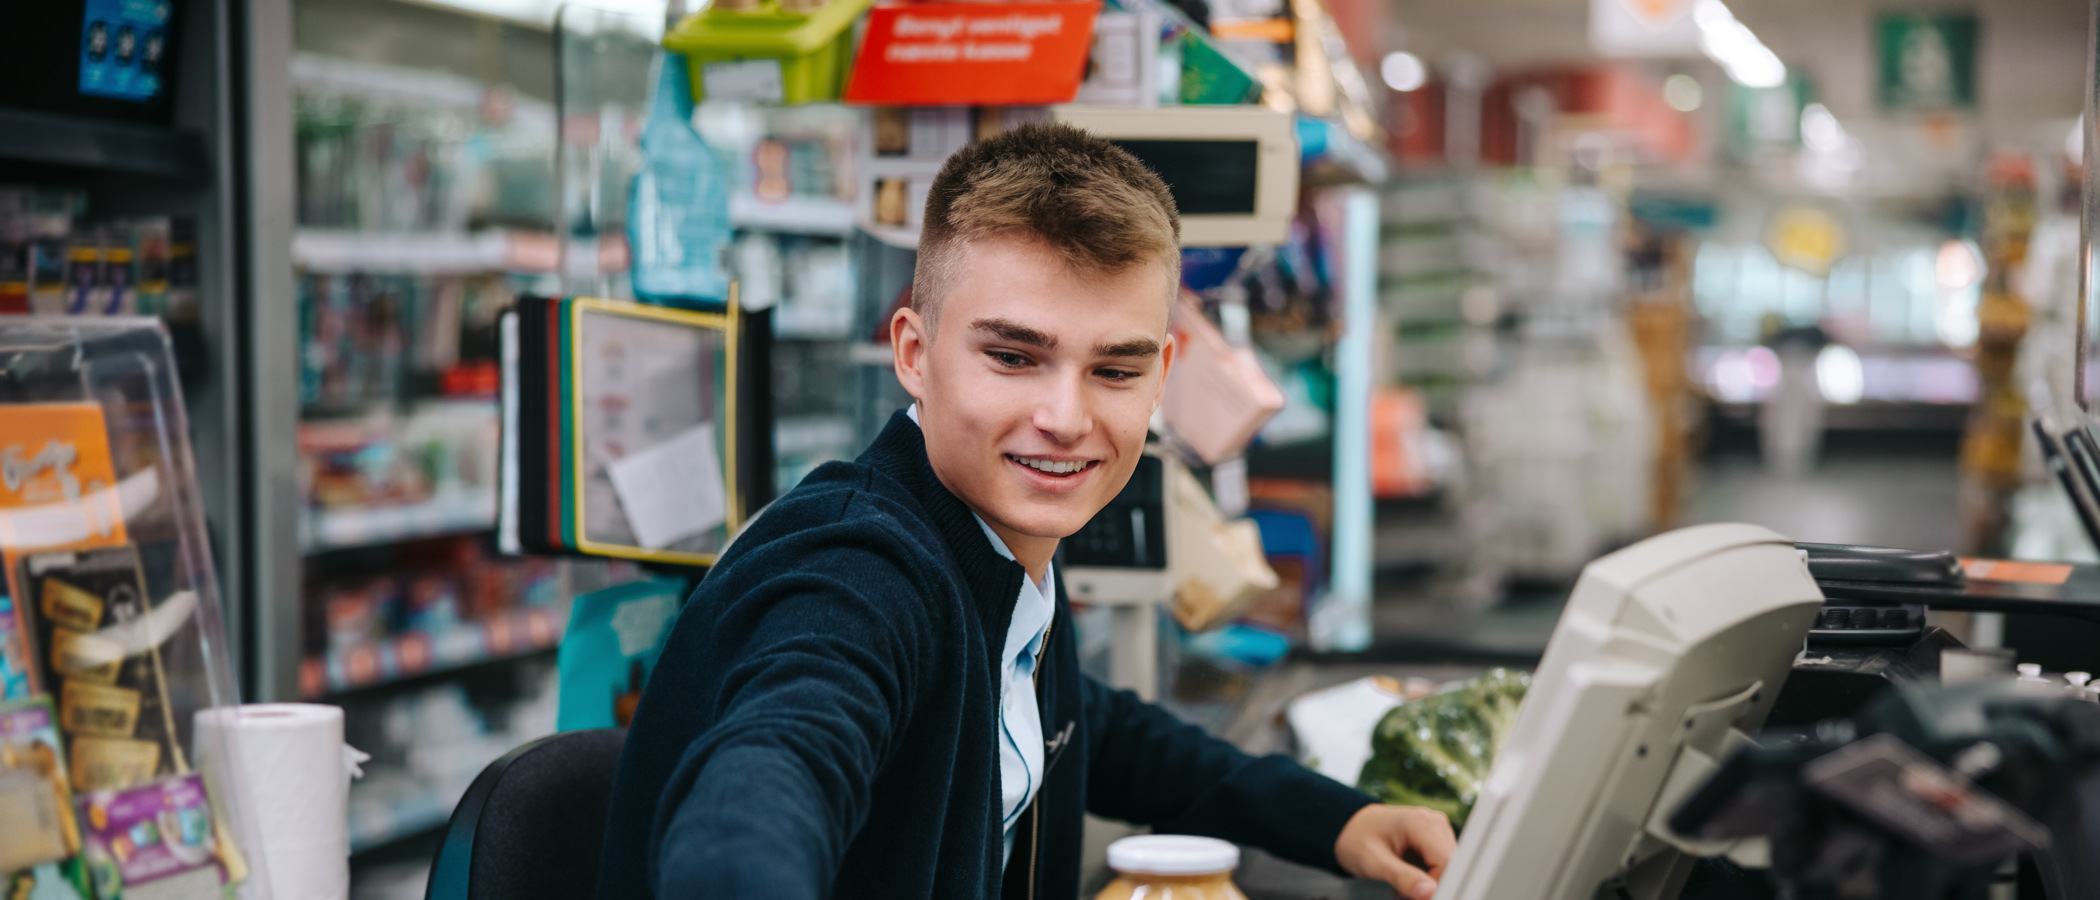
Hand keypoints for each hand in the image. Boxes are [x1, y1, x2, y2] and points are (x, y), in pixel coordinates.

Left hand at [1333, 804, 1456, 899]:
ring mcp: (1438, 831)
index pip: (1448, 863)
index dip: (1438, 887)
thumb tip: (1429, 893)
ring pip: (1448, 870)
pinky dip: (1427, 881)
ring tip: (1402, 888)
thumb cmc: (1357, 840)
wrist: (1349, 828)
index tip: (1417, 899)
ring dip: (1428, 886)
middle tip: (1403, 895)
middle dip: (1431, 888)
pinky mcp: (1436, 842)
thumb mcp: (1374, 862)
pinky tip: (1409, 882)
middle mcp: (1436, 824)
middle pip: (1451, 866)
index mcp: (1423, 823)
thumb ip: (1402, 877)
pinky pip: (1441, 868)